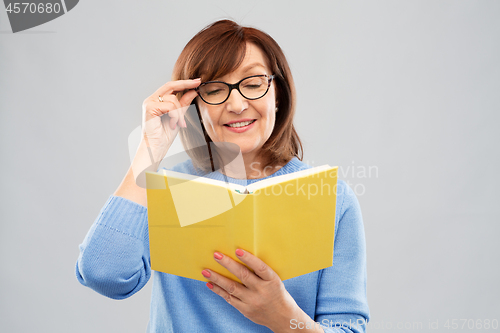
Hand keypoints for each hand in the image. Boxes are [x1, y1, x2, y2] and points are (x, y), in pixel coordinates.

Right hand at [141, 78, 200, 161]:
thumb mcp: (178, 116)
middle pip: (170, 85)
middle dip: (185, 84)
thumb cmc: (165, 134)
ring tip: (178, 123)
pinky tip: (173, 124)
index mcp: (157, 100)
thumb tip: (193, 91)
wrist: (156, 147)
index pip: (171, 86)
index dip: (184, 82)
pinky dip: (175, 116)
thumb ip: (184, 103)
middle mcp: (151, 99)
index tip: (197, 81)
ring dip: (180, 112)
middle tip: (197, 83)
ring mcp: (149, 103)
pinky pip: (169, 107)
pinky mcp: (150, 108)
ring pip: (173, 99)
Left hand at [201, 249, 322, 332]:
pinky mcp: (245, 310)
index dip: (249, 259)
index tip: (237, 250)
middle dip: (228, 264)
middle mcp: (262, 291)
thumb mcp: (275, 280)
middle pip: (243, 276)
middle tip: (216, 255)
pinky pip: (229, 298)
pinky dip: (218, 290)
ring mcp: (253, 301)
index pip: (260, 267)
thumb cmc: (277, 293)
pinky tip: (210, 283)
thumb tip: (240, 256)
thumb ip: (261, 272)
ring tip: (205, 271)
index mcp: (272, 280)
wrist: (283, 317)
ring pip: (232, 288)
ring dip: (217, 278)